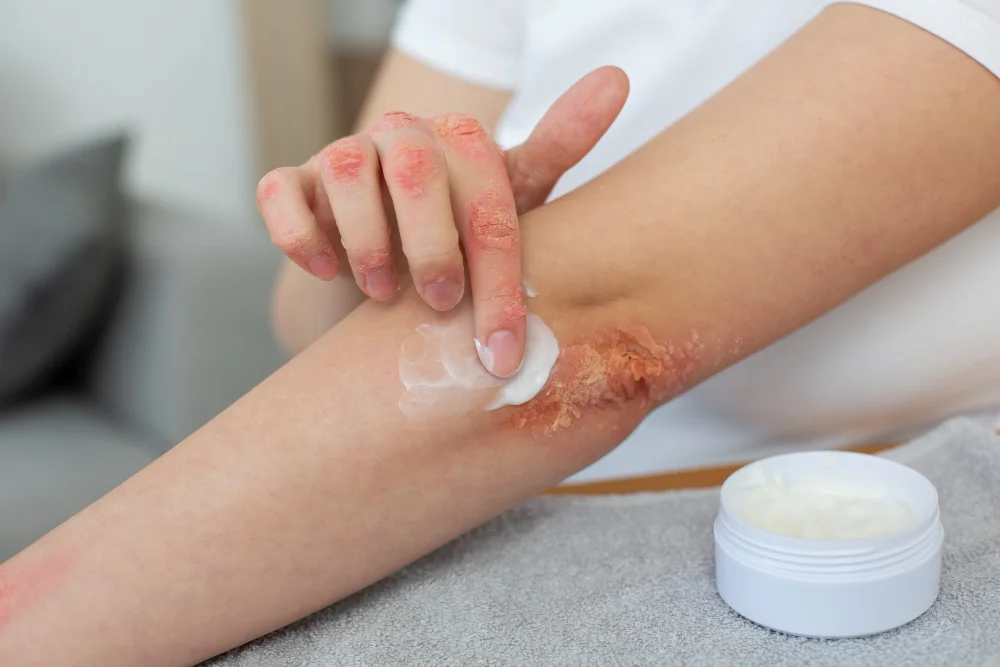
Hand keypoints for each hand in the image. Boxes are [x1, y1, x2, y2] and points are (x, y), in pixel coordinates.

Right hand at [257, 66, 628, 375]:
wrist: (392, 263)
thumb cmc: (462, 236)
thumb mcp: (512, 204)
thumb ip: (558, 147)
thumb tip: (616, 79)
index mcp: (462, 143)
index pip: (488, 198)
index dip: (498, 277)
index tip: (501, 348)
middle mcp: (403, 138)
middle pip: (416, 169)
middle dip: (431, 245)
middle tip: (442, 303)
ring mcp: (344, 155)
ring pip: (345, 168)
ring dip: (367, 239)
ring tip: (383, 293)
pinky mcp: (295, 181)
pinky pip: (280, 192)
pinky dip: (298, 231)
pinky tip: (325, 268)